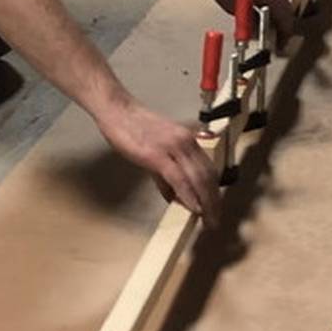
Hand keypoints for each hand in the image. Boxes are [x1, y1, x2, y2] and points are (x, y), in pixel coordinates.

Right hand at [97, 98, 220, 224]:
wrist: (116, 109)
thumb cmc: (133, 126)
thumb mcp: (156, 149)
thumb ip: (166, 173)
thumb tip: (174, 195)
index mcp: (187, 139)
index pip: (208, 168)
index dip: (214, 191)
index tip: (215, 208)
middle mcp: (185, 141)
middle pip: (207, 175)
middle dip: (214, 201)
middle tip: (214, 221)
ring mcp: (173, 147)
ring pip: (198, 178)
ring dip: (206, 202)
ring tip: (208, 220)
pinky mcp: (157, 155)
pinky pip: (179, 179)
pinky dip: (189, 195)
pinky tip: (194, 208)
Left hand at [195, 0, 293, 42]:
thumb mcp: (233, 7)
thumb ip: (249, 21)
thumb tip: (258, 34)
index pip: (286, 17)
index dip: (285, 33)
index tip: (282, 44)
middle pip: (287, 9)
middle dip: (284, 26)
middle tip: (278, 39)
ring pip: (283, 2)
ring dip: (280, 16)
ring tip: (271, 29)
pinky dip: (274, 6)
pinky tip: (265, 14)